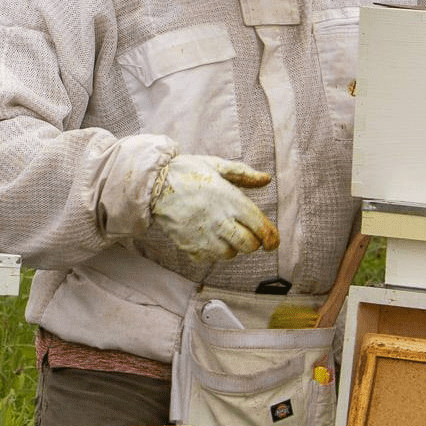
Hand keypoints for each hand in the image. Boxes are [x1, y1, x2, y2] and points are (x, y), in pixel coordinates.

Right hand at [149, 153, 279, 262]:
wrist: (153, 184)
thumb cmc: (187, 171)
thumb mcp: (217, 166)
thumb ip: (244, 175)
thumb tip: (266, 180)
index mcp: (230, 200)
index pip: (260, 227)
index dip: (271, 238)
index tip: (273, 242)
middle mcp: (219, 220)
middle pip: (248, 245)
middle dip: (252, 243)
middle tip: (248, 236)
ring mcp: (203, 236)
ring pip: (229, 254)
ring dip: (232, 248)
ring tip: (224, 235)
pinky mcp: (189, 246)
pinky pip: (209, 259)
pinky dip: (212, 253)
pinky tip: (207, 239)